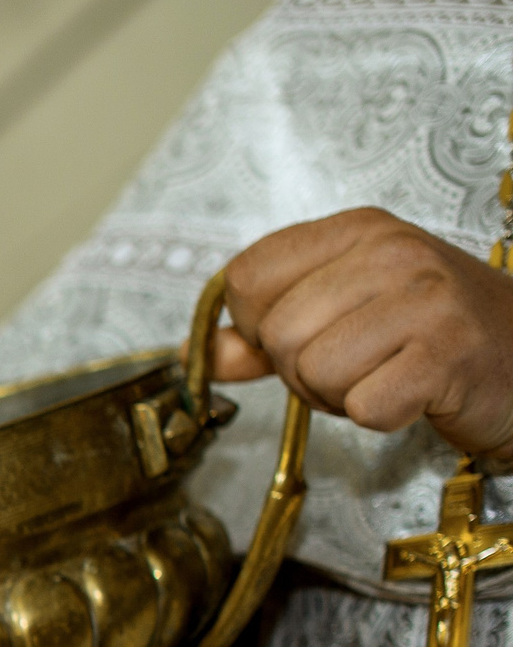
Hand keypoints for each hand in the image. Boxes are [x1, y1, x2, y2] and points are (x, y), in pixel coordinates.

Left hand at [213, 207, 512, 461]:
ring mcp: (426, 300)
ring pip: (313, 371)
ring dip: (341, 396)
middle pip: (277, 333)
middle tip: (359, 366)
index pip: (247, 276)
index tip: (309, 332)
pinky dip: (380, 416)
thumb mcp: (349, 311)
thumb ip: (267, 333)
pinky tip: (414, 395)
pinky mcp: (447, 355)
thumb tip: (199, 353)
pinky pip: (362, 405)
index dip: (260, 325)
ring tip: (389, 375)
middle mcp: (392, 252)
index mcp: (359, 230)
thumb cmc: (435, 336)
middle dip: (302, 372)